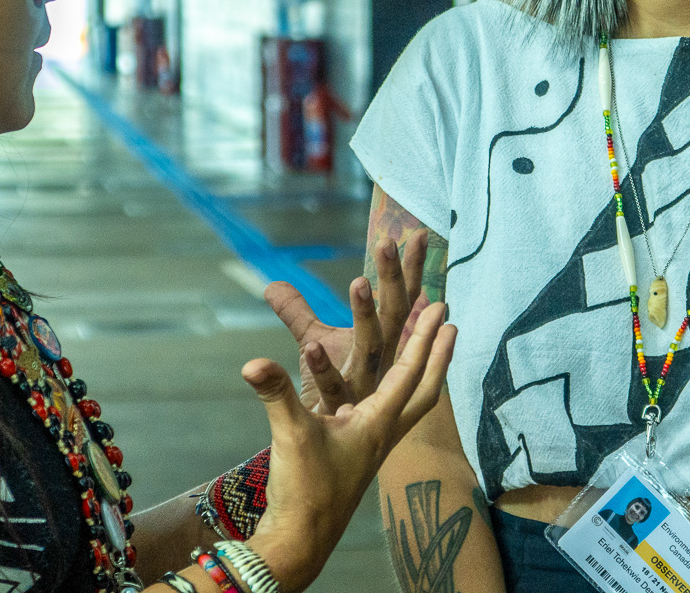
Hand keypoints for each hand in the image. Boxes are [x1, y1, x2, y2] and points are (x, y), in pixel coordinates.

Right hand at [242, 300, 455, 591]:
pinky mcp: (359, 455)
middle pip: (425, 388)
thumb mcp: (290, 434)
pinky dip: (394, 391)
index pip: (409, 372)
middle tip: (450, 321)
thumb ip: (275, 394)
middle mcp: (385, 432)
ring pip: (409, 402)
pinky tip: (380, 386)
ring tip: (425, 346)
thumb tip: (252, 362)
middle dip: (439, 353)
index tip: (440, 307)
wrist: (302, 538)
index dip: (424, 337)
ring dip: (420, 371)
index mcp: (378, 423)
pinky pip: (388, 413)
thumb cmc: (304, 489)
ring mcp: (374, 445)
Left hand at [265, 231, 430, 414]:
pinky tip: (311, 346)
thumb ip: (297, 312)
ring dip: (366, 314)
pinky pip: (332, 387)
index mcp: (383, 345)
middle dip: (395, 279)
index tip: (417, 233)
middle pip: (395, 316)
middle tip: (388, 242)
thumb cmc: (328, 394)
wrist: (325, 456)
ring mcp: (363, 387)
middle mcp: (381, 364)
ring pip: (371, 347)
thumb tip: (272, 284)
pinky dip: (322, 367)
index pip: (402, 300)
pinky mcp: (338, 410)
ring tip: (359, 281)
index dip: (410, 269)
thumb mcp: (314, 342)